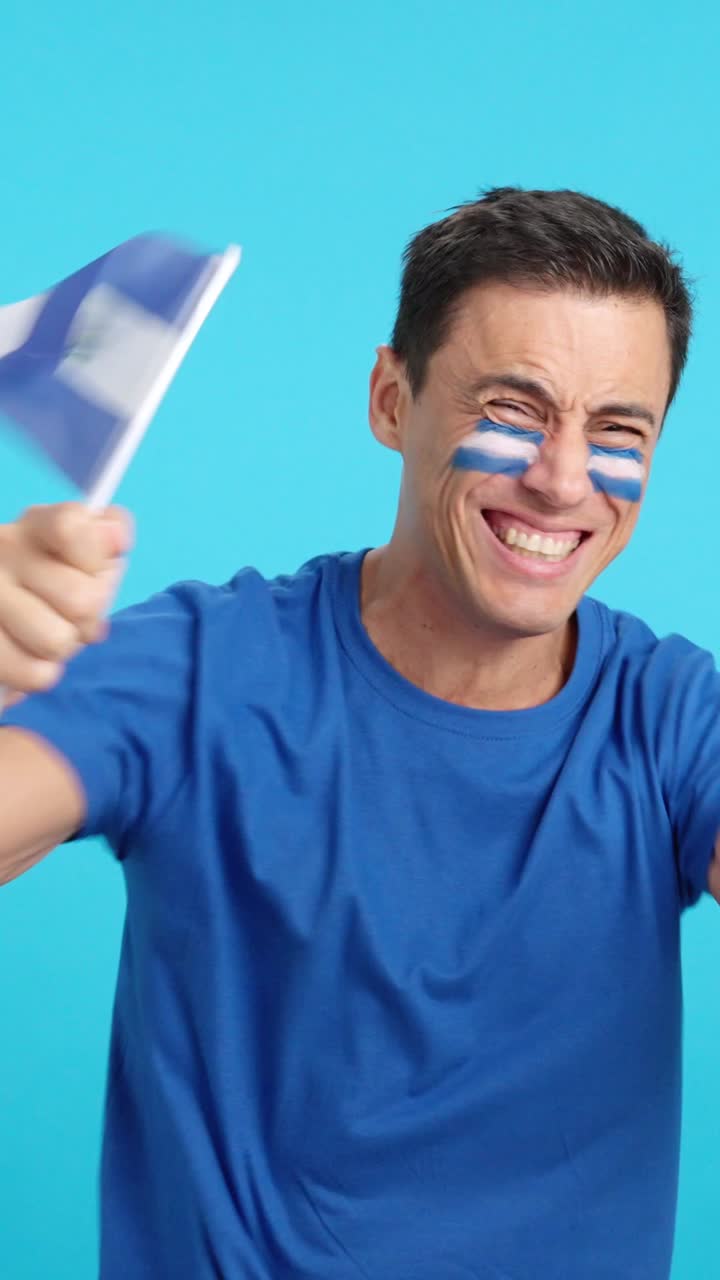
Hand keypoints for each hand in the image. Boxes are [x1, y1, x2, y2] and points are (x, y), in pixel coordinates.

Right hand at [0, 503, 132, 705]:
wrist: (6, 619)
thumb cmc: (57, 583)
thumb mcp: (88, 553)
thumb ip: (109, 534)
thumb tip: (115, 537)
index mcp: (35, 526)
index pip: (72, 527)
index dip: (96, 560)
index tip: (92, 571)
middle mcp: (3, 553)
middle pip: (82, 600)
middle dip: (88, 618)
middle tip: (70, 615)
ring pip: (57, 641)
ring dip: (63, 648)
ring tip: (47, 633)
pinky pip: (34, 673)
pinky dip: (40, 672)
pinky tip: (29, 653)